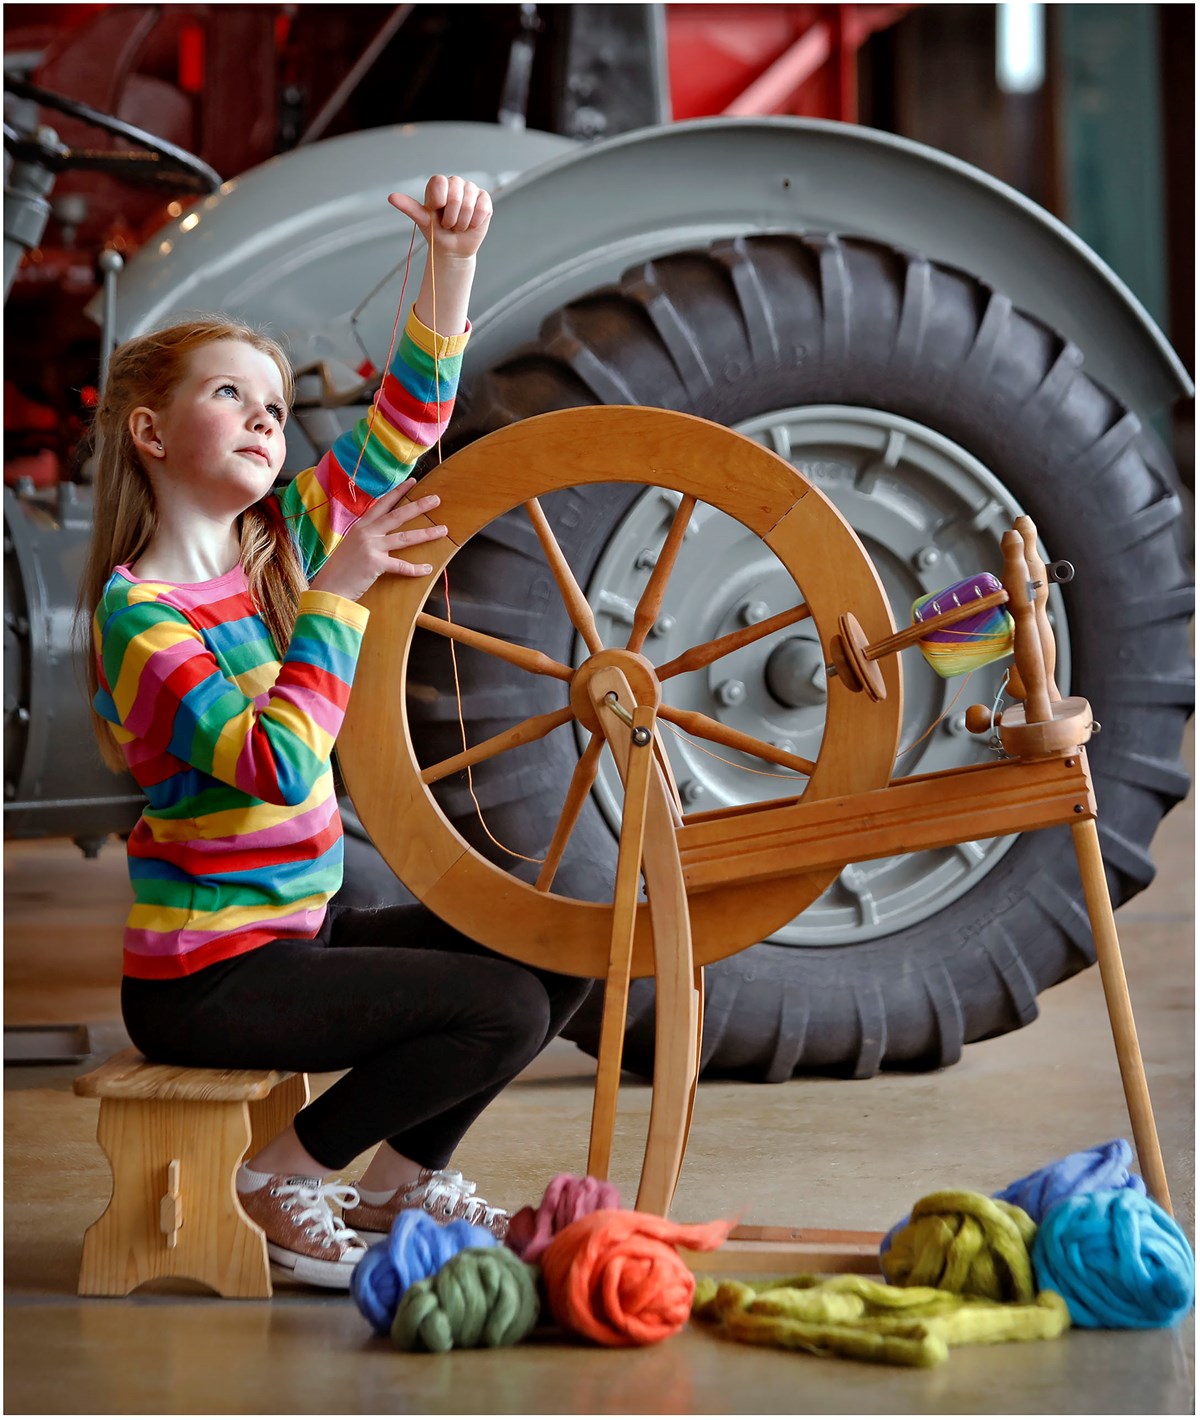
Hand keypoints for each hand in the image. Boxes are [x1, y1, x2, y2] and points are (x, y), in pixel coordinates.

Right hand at [309, 481, 446, 601]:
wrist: (329, 586)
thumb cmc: (342, 568)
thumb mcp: (352, 545)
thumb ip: (368, 536)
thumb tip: (384, 534)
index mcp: (361, 526)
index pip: (383, 504)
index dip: (398, 492)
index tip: (412, 482)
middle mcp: (366, 532)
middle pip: (398, 515)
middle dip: (419, 506)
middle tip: (436, 499)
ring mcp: (371, 547)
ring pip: (405, 537)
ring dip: (426, 533)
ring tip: (443, 529)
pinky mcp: (375, 563)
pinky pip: (401, 565)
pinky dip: (415, 568)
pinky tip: (428, 568)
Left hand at [388, 174, 491, 261]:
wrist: (453, 249)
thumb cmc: (437, 233)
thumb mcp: (423, 220)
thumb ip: (409, 207)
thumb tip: (391, 197)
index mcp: (438, 185)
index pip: (439, 182)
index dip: (438, 200)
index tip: (436, 211)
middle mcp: (455, 183)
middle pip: (454, 194)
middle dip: (450, 216)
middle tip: (448, 224)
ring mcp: (471, 190)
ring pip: (468, 203)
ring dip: (462, 222)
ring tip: (458, 226)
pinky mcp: (484, 200)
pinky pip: (482, 207)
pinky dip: (475, 221)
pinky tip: (471, 225)